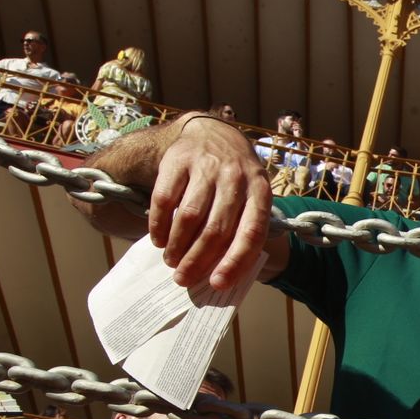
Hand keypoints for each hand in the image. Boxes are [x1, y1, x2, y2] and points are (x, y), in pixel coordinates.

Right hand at [152, 113, 273, 289]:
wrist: (214, 134)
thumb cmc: (235, 180)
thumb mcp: (250, 198)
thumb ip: (242, 229)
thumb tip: (223, 274)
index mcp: (260, 192)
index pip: (251, 233)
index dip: (235, 262)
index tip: (217, 283)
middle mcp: (236, 178)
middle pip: (216, 229)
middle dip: (197, 260)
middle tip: (183, 279)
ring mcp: (207, 167)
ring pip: (189, 217)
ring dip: (177, 246)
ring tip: (172, 262)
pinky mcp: (178, 159)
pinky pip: (165, 199)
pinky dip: (160, 225)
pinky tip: (159, 240)